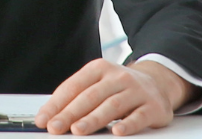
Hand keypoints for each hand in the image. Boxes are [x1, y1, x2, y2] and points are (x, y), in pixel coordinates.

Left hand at [33, 59, 187, 135]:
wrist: (158, 83)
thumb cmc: (119, 88)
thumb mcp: (98, 85)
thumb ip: (77, 98)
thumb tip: (49, 117)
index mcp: (99, 69)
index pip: (74, 86)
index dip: (56, 104)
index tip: (43, 119)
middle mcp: (118, 76)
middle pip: (90, 96)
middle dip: (70, 113)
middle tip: (55, 127)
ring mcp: (137, 90)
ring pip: (112, 105)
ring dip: (93, 119)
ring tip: (78, 130)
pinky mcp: (153, 106)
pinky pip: (139, 116)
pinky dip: (128, 124)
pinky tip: (117, 131)